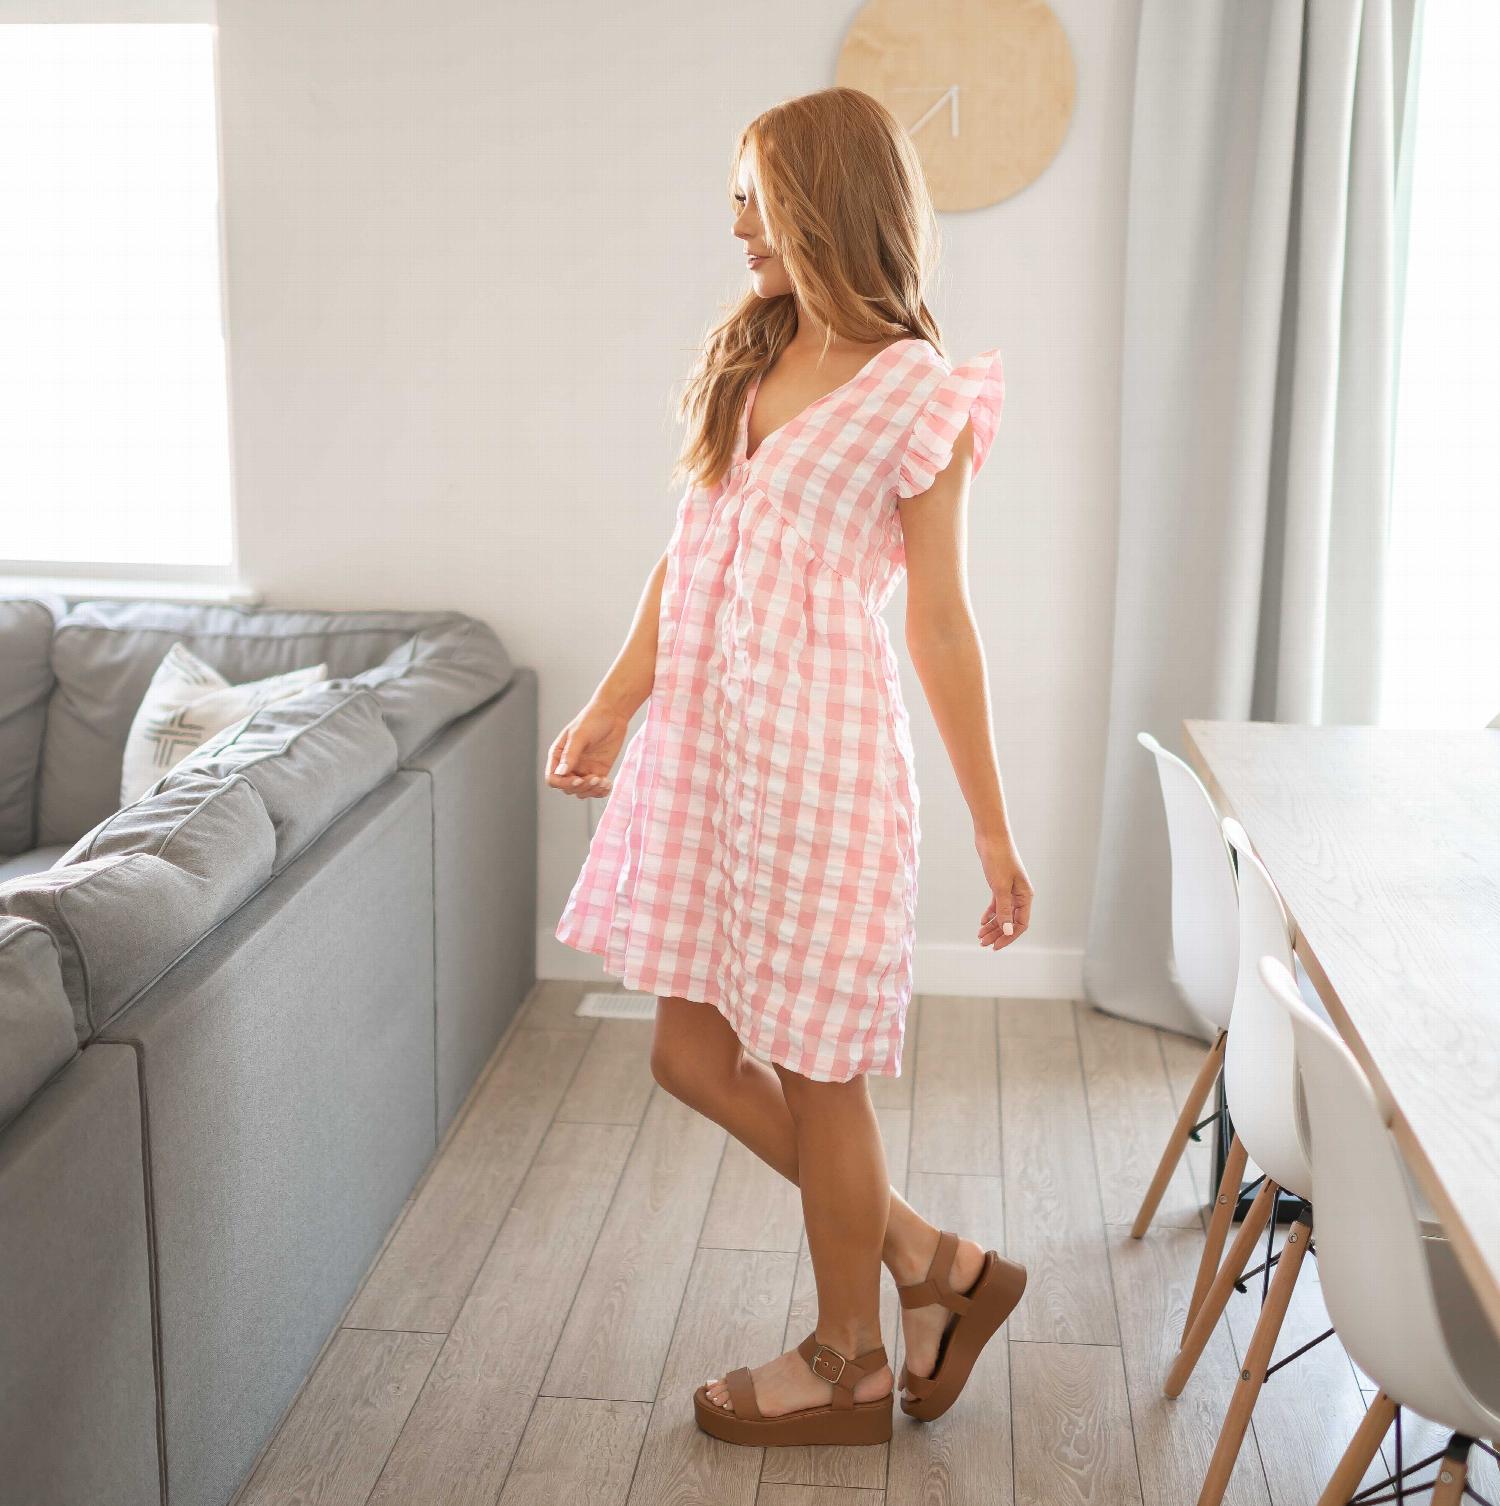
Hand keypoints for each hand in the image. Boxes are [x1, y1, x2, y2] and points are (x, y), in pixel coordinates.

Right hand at [546, 699, 628, 798]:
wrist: (613, 714)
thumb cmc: (593, 719)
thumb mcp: (580, 735)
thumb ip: (570, 754)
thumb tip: (560, 773)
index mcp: (558, 755)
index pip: (553, 779)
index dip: (563, 783)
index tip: (578, 779)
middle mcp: (569, 765)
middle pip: (567, 788)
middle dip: (580, 787)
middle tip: (594, 778)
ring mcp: (583, 770)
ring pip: (581, 792)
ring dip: (592, 791)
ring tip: (603, 781)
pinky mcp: (598, 772)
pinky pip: (596, 789)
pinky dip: (601, 791)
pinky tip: (608, 784)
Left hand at [976, 833, 1033, 950]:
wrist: (991, 836)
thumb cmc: (998, 859)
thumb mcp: (1000, 887)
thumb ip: (1004, 910)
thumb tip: (1008, 931)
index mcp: (1025, 896)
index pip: (1021, 924)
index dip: (1009, 937)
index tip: (995, 946)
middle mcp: (1020, 894)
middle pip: (1011, 921)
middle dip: (998, 934)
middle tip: (983, 944)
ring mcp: (1010, 889)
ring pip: (1003, 913)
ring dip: (993, 926)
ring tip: (980, 936)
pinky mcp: (1000, 884)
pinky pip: (997, 904)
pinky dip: (990, 913)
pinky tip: (982, 922)